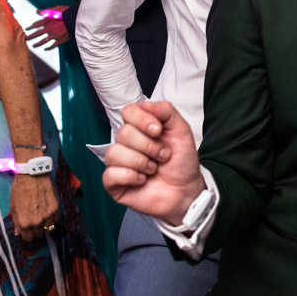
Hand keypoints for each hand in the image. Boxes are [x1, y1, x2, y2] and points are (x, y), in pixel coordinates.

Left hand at [10, 174, 61, 242]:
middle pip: (39, 234)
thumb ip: (16, 221)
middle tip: (34, 220)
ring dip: (44, 224)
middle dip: (35, 229)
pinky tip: (47, 211)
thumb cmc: (20, 189)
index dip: (27, 234)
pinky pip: (55, 219)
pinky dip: (52, 218)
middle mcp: (36, 222)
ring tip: (41, 215)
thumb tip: (18, 232)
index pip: (28, 238)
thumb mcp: (13, 207)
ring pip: (48, 228)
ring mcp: (47, 216)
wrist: (32, 176)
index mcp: (24, 223)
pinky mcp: (55, 209)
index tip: (27, 230)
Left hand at [26, 9, 70, 49]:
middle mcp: (49, 29)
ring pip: (43, 42)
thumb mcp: (56, 8)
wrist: (78, 19)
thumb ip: (46, 11)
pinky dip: (48, 48)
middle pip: (37, 34)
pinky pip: (52, 46)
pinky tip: (45, 49)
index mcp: (48, 20)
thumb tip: (37, 11)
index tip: (27, 29)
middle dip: (30, 37)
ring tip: (33, 46)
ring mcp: (54, 36)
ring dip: (37, 44)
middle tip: (26, 39)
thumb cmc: (67, 12)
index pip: (36, 25)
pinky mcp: (60, 40)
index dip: (30, 27)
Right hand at [103, 101, 204, 225]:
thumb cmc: (181, 162)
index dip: (143, 120)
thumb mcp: (181, 131)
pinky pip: (110, 174)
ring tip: (153, 169)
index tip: (158, 131)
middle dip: (149, 146)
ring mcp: (118, 162)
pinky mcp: (114, 182)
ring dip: (142, 163)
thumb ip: (166, 111)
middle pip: (124, 133)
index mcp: (140, 127)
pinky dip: (131, 177)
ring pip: (115, 153)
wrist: (186, 190)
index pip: (128, 112)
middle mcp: (126, 143)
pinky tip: (143, 180)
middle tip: (163, 156)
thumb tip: (146, 104)